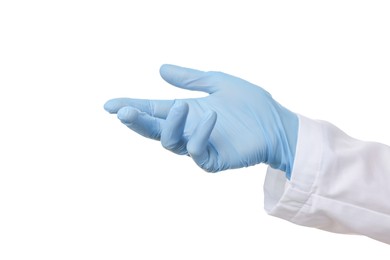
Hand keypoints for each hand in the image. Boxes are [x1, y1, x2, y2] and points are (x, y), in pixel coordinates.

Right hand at [104, 65, 297, 177]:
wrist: (275, 122)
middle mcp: (187, 130)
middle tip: (123, 112)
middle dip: (137, 122)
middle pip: (154, 130)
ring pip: (171, 143)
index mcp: (185, 112)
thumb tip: (161, 69)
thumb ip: (190, 79)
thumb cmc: (249, 103)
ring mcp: (199, 146)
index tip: (109, 105)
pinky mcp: (213, 159)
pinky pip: (198, 152)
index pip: (152, 110)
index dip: (131, 107)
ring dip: (170, 125)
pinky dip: (200, 135)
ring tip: (180, 106)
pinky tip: (209, 117)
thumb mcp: (217, 83)